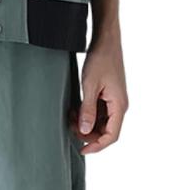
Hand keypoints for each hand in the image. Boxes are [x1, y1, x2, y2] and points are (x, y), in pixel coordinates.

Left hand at [71, 37, 127, 153]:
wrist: (106, 40)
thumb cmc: (100, 59)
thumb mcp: (90, 85)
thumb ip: (87, 109)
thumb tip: (85, 130)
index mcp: (119, 105)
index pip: (112, 136)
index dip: (97, 146)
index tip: (82, 149)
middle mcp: (119, 105)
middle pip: (105, 131)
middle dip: (87, 133)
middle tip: (70, 126)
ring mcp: (114, 100)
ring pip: (100, 122)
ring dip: (85, 123)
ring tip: (70, 115)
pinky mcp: (108, 95)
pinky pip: (98, 111)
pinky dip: (86, 113)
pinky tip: (74, 108)